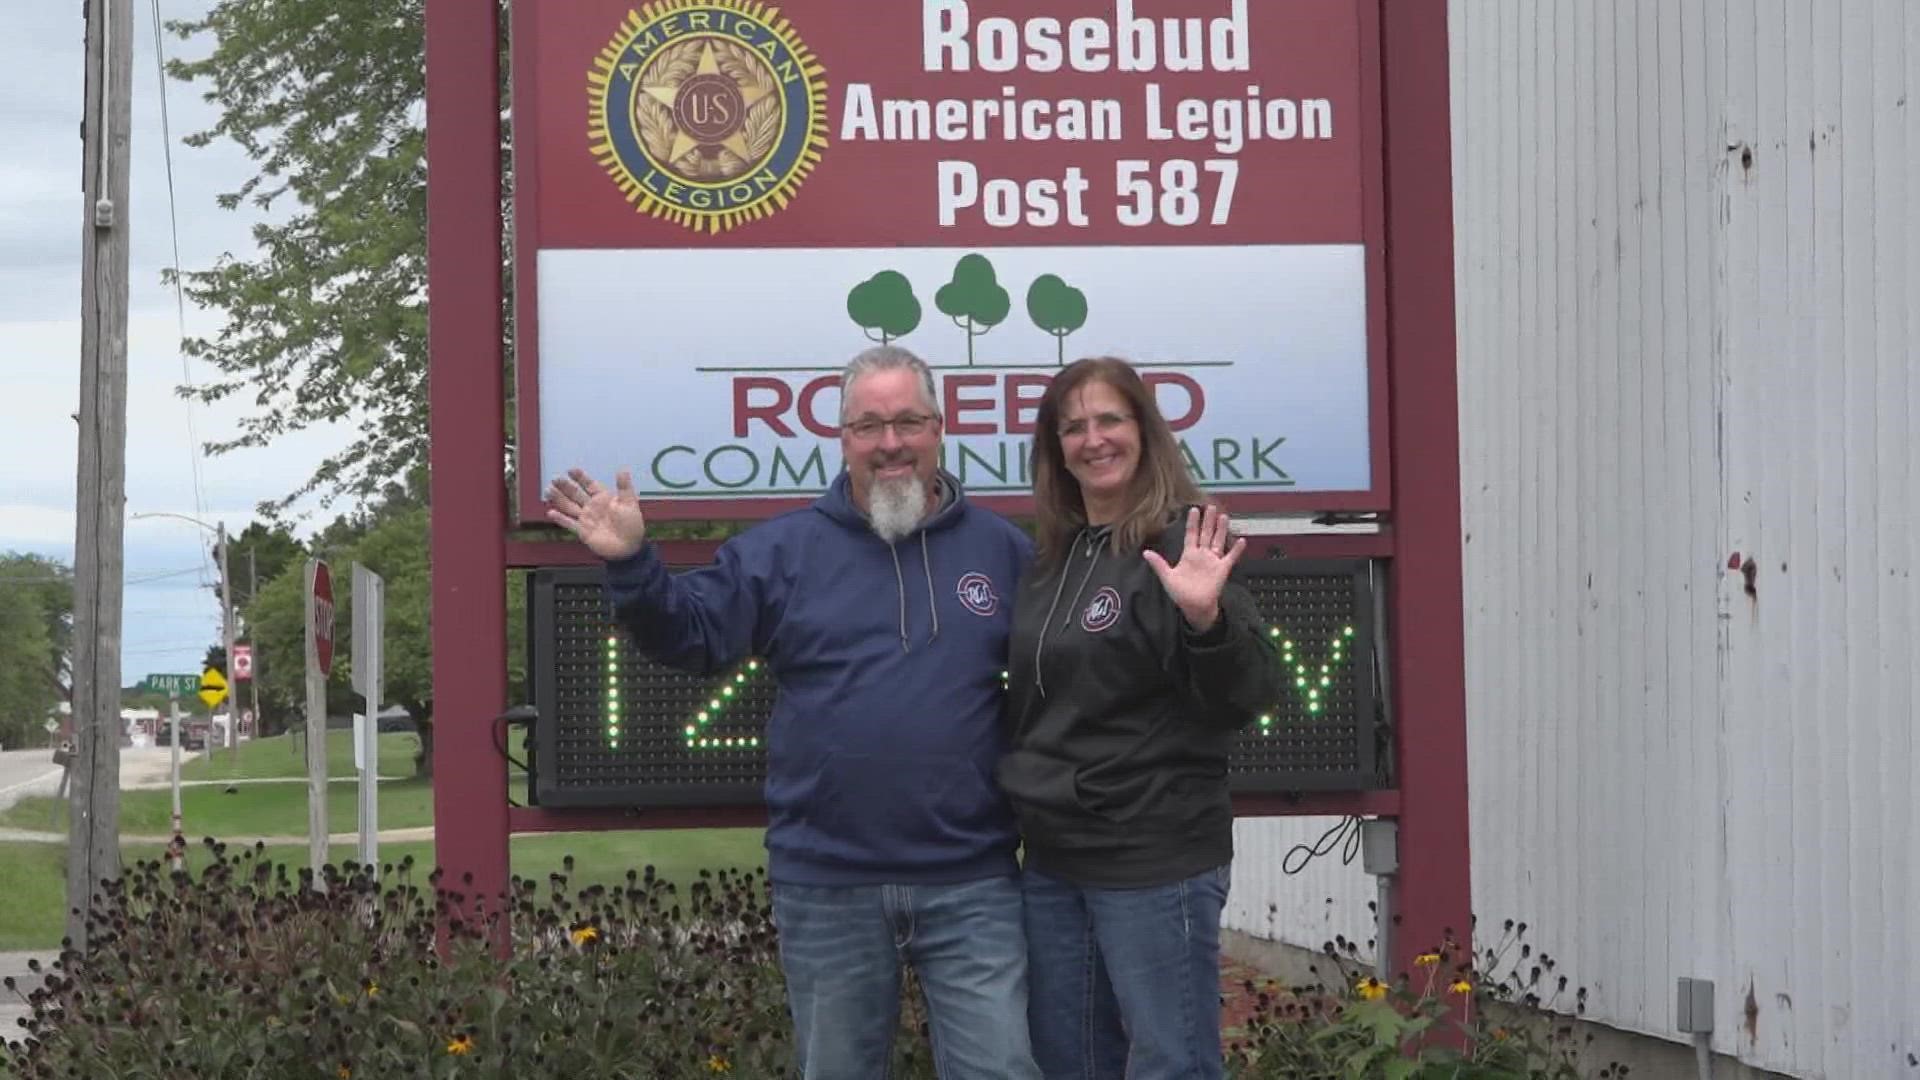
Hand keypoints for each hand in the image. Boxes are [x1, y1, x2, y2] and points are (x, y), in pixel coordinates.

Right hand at [545, 468, 647, 559]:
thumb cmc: (631, 524)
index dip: (581, 477)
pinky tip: (551, 512)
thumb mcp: (629, 503)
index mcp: (603, 498)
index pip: (589, 485)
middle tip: (555, 479)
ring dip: (559, 499)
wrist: (628, 547)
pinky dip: (560, 519)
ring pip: (569, 506)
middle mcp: (592, 506)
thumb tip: (622, 469)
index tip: (571, 470)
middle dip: (565, 486)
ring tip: (548, 490)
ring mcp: (586, 518)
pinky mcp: (582, 531)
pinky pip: (569, 523)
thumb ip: (624, 487)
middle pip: (575, 494)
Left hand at [1142, 505, 1245, 633]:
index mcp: (1189, 555)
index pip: (1191, 534)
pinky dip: (1237, 550)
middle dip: (1208, 521)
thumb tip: (1145, 553)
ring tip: (1224, 516)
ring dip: (1221, 530)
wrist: (1194, 607)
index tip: (1194, 510)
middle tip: (1211, 506)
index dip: (1192, 522)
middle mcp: (1202, 555)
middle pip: (1206, 534)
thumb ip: (1158, 564)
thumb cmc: (1180, 593)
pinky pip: (1231, 557)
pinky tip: (1242, 540)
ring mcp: (1213, 561)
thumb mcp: (1167, 577)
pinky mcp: (1222, 569)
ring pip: (1218, 541)